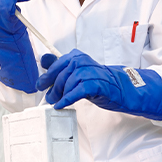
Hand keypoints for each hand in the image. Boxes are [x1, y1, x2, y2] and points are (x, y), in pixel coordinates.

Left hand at [36, 49, 161, 119]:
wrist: (122, 88)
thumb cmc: (98, 81)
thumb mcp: (77, 72)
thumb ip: (61, 66)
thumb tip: (43, 59)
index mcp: (77, 56)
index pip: (56, 64)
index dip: (46, 76)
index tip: (40, 85)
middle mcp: (82, 61)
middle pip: (60, 74)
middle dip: (52, 87)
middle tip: (49, 97)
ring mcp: (90, 71)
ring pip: (68, 82)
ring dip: (59, 94)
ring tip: (56, 102)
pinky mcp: (97, 84)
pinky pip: (78, 91)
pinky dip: (67, 99)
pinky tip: (61, 105)